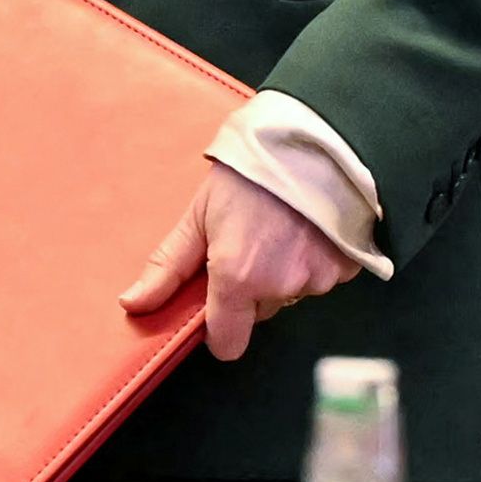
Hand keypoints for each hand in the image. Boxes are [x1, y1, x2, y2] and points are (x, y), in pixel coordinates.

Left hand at [121, 163, 347, 361]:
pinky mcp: (347, 268)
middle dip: (253, 288)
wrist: (312, 137)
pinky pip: (323, 278)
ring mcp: (319, 279)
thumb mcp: (199, 213)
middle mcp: (280, 287)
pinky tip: (309, 227)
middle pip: (260, 312)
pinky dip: (315, 260)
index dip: (220, 328)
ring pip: (292, 293)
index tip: (217, 304)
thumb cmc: (249, 172)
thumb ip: (168, 266)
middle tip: (251, 241)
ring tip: (282, 227)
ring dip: (285, 273)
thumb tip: (132, 305)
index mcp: (238, 278)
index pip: (227, 343)